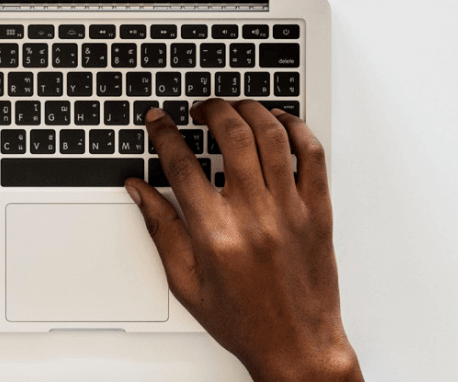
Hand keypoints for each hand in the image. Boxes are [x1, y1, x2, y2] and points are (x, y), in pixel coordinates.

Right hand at [126, 102, 361, 381]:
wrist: (298, 348)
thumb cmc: (244, 321)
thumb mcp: (186, 281)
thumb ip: (161, 228)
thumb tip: (140, 190)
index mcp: (216, 233)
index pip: (182, 164)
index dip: (164, 133)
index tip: (158, 121)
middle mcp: (254, 215)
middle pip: (231, 135)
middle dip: (210, 109)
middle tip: (200, 109)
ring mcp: (290, 210)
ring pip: (271, 135)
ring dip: (249, 111)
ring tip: (235, 110)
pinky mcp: (318, 211)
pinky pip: (312, 155)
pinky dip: (296, 129)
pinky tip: (280, 123)